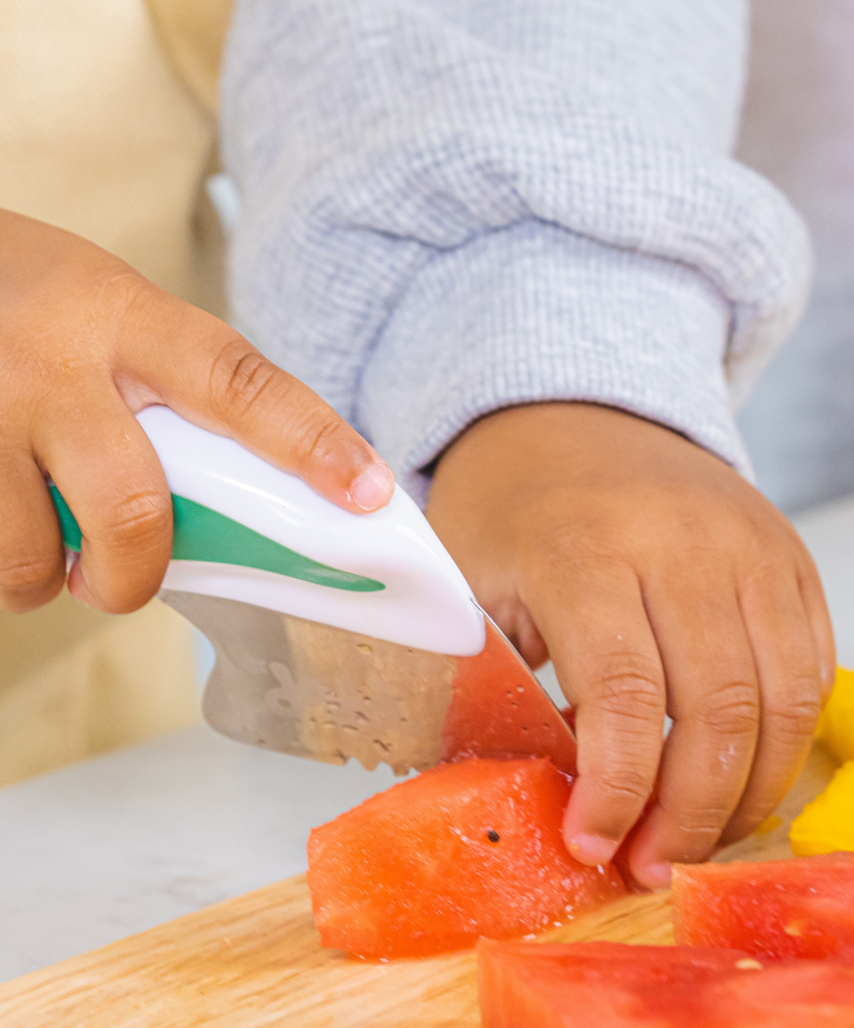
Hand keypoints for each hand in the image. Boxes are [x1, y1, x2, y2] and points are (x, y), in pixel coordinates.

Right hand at [0, 198, 392, 613]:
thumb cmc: (9, 308)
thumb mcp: (95, 309)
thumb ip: (154, 395)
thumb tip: (224, 526)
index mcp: (114, 316)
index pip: (233, 379)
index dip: (310, 442)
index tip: (372, 497)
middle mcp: (40, 365)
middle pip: (130, 515)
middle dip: (131, 575)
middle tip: (116, 577)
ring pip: (29, 569)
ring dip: (36, 579)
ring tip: (21, 528)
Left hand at [425, 403, 834, 889]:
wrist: (568, 415)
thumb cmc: (507, 508)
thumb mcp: (468, 582)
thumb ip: (493, 676)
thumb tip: (538, 789)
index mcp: (582, 548)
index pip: (624, 693)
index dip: (618, 787)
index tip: (594, 842)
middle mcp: (678, 541)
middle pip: (719, 708)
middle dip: (691, 811)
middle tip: (653, 864)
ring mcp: (747, 544)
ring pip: (783, 698)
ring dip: (748, 790)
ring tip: (696, 837)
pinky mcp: (786, 554)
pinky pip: (811, 666)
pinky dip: (784, 739)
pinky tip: (736, 778)